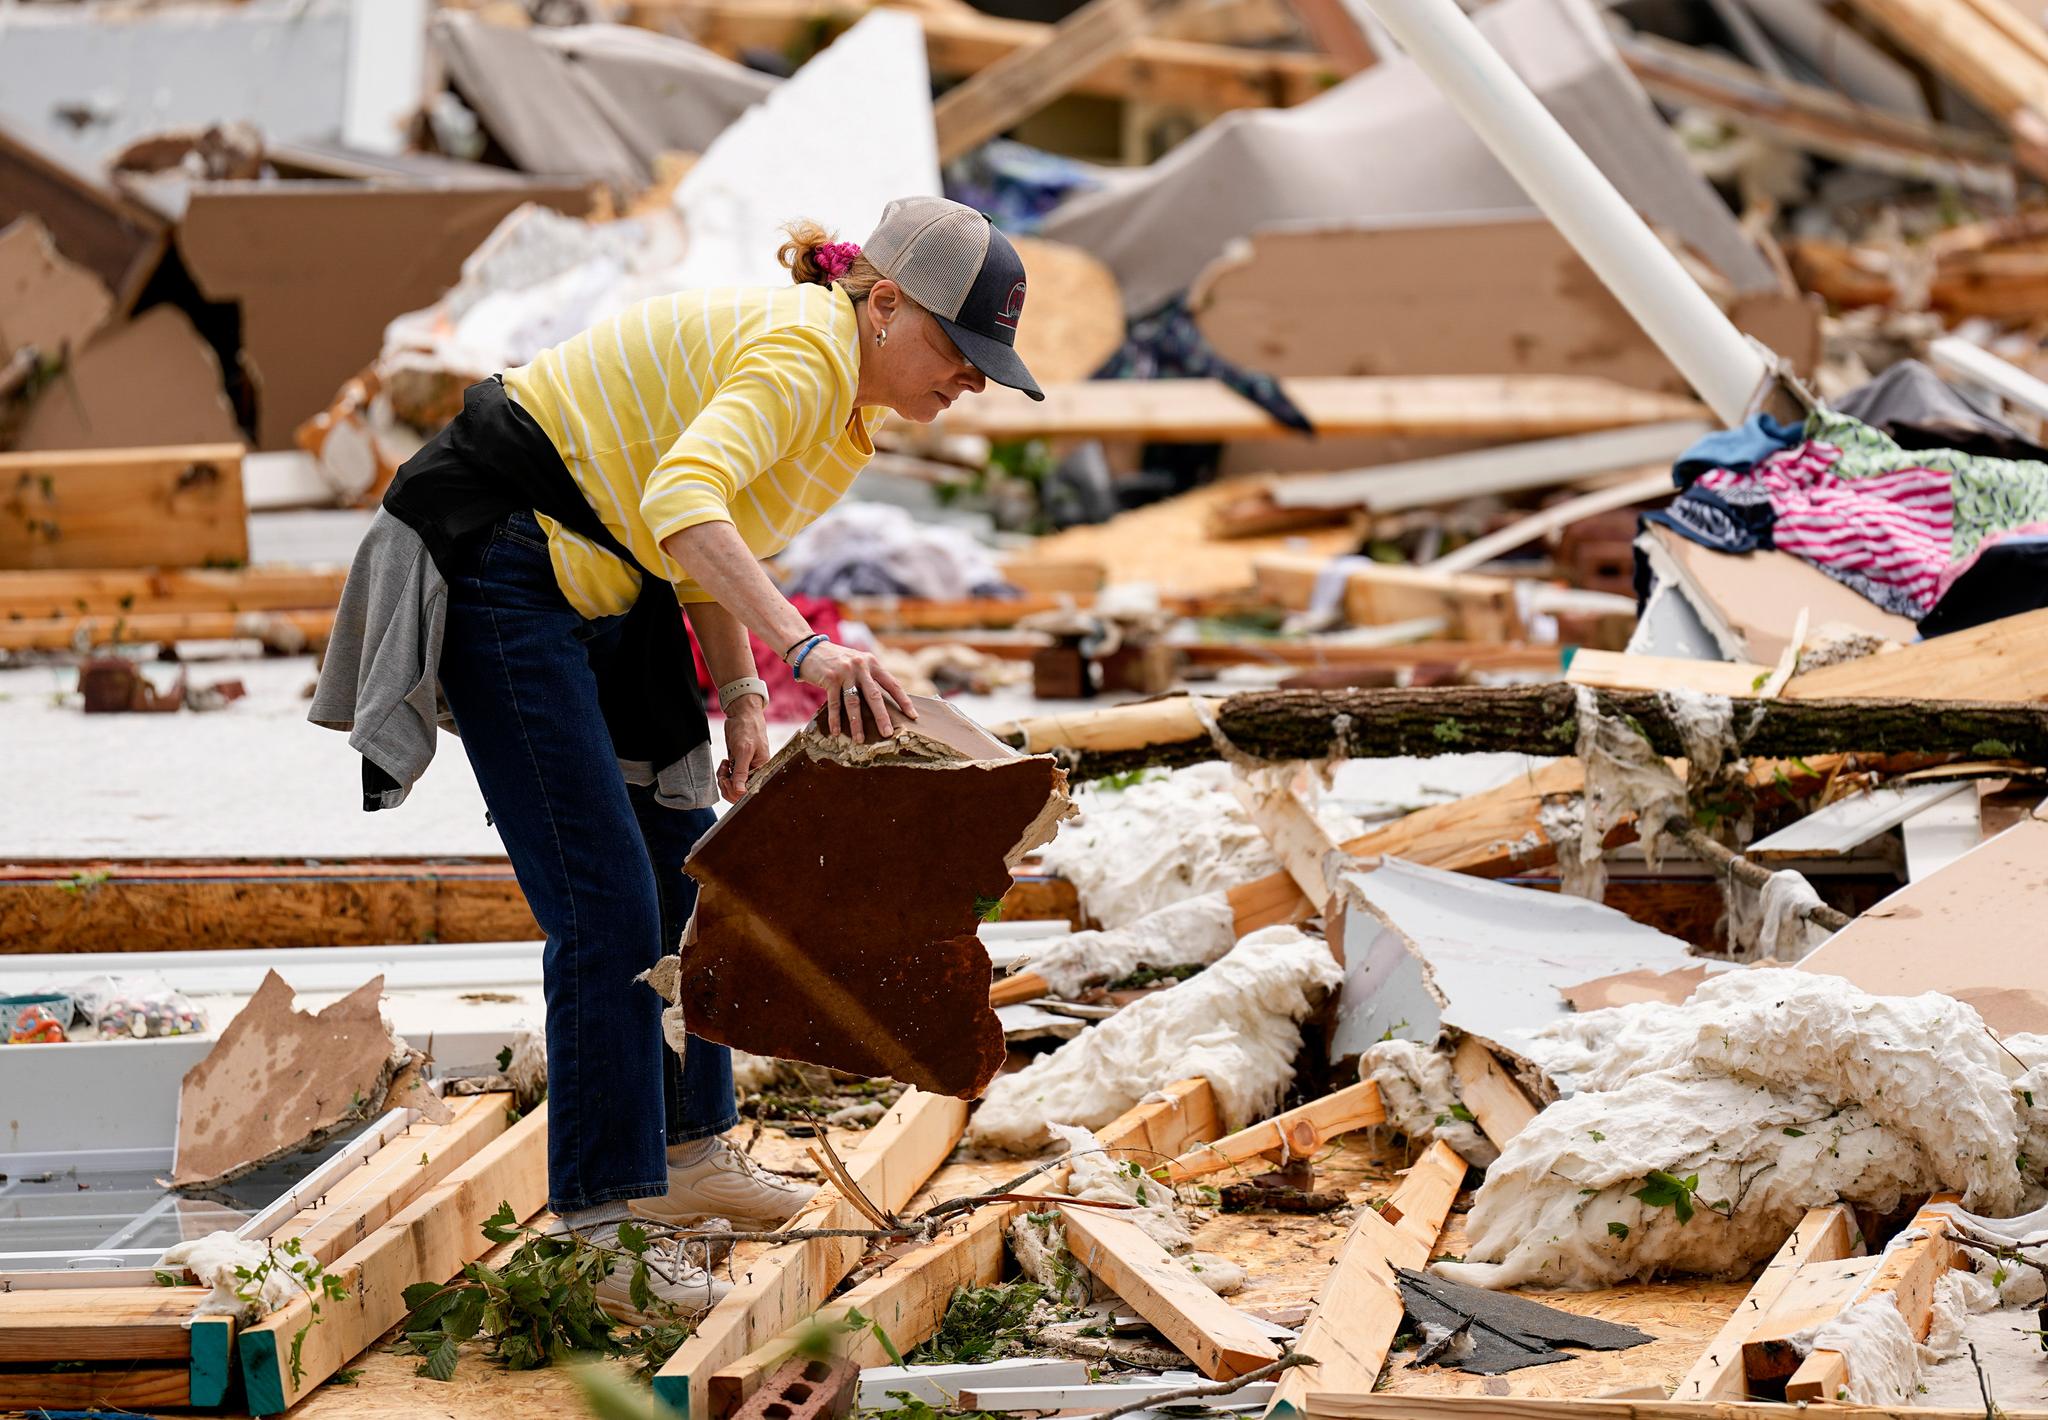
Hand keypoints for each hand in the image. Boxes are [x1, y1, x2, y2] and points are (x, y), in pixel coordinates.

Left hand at [717, 697, 772, 802]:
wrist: (742, 714)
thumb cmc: (747, 728)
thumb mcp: (744, 750)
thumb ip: (741, 772)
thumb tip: (741, 792)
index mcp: (762, 770)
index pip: (749, 792)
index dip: (735, 791)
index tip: (727, 780)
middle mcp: (755, 773)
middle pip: (739, 794)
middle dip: (727, 786)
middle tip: (723, 773)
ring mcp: (745, 770)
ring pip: (731, 787)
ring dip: (723, 779)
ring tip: (724, 766)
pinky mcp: (737, 766)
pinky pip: (728, 779)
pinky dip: (723, 774)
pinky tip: (724, 763)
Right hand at [797, 642, 916, 743]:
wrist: (810, 649)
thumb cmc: (837, 661)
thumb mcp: (858, 663)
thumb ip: (870, 678)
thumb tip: (884, 704)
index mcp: (872, 663)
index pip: (892, 684)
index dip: (903, 701)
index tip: (912, 715)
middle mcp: (861, 666)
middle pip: (875, 696)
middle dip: (882, 717)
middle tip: (887, 733)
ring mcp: (845, 672)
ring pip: (854, 703)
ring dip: (856, 723)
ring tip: (860, 740)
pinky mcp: (830, 679)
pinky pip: (834, 704)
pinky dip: (835, 720)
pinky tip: (837, 732)